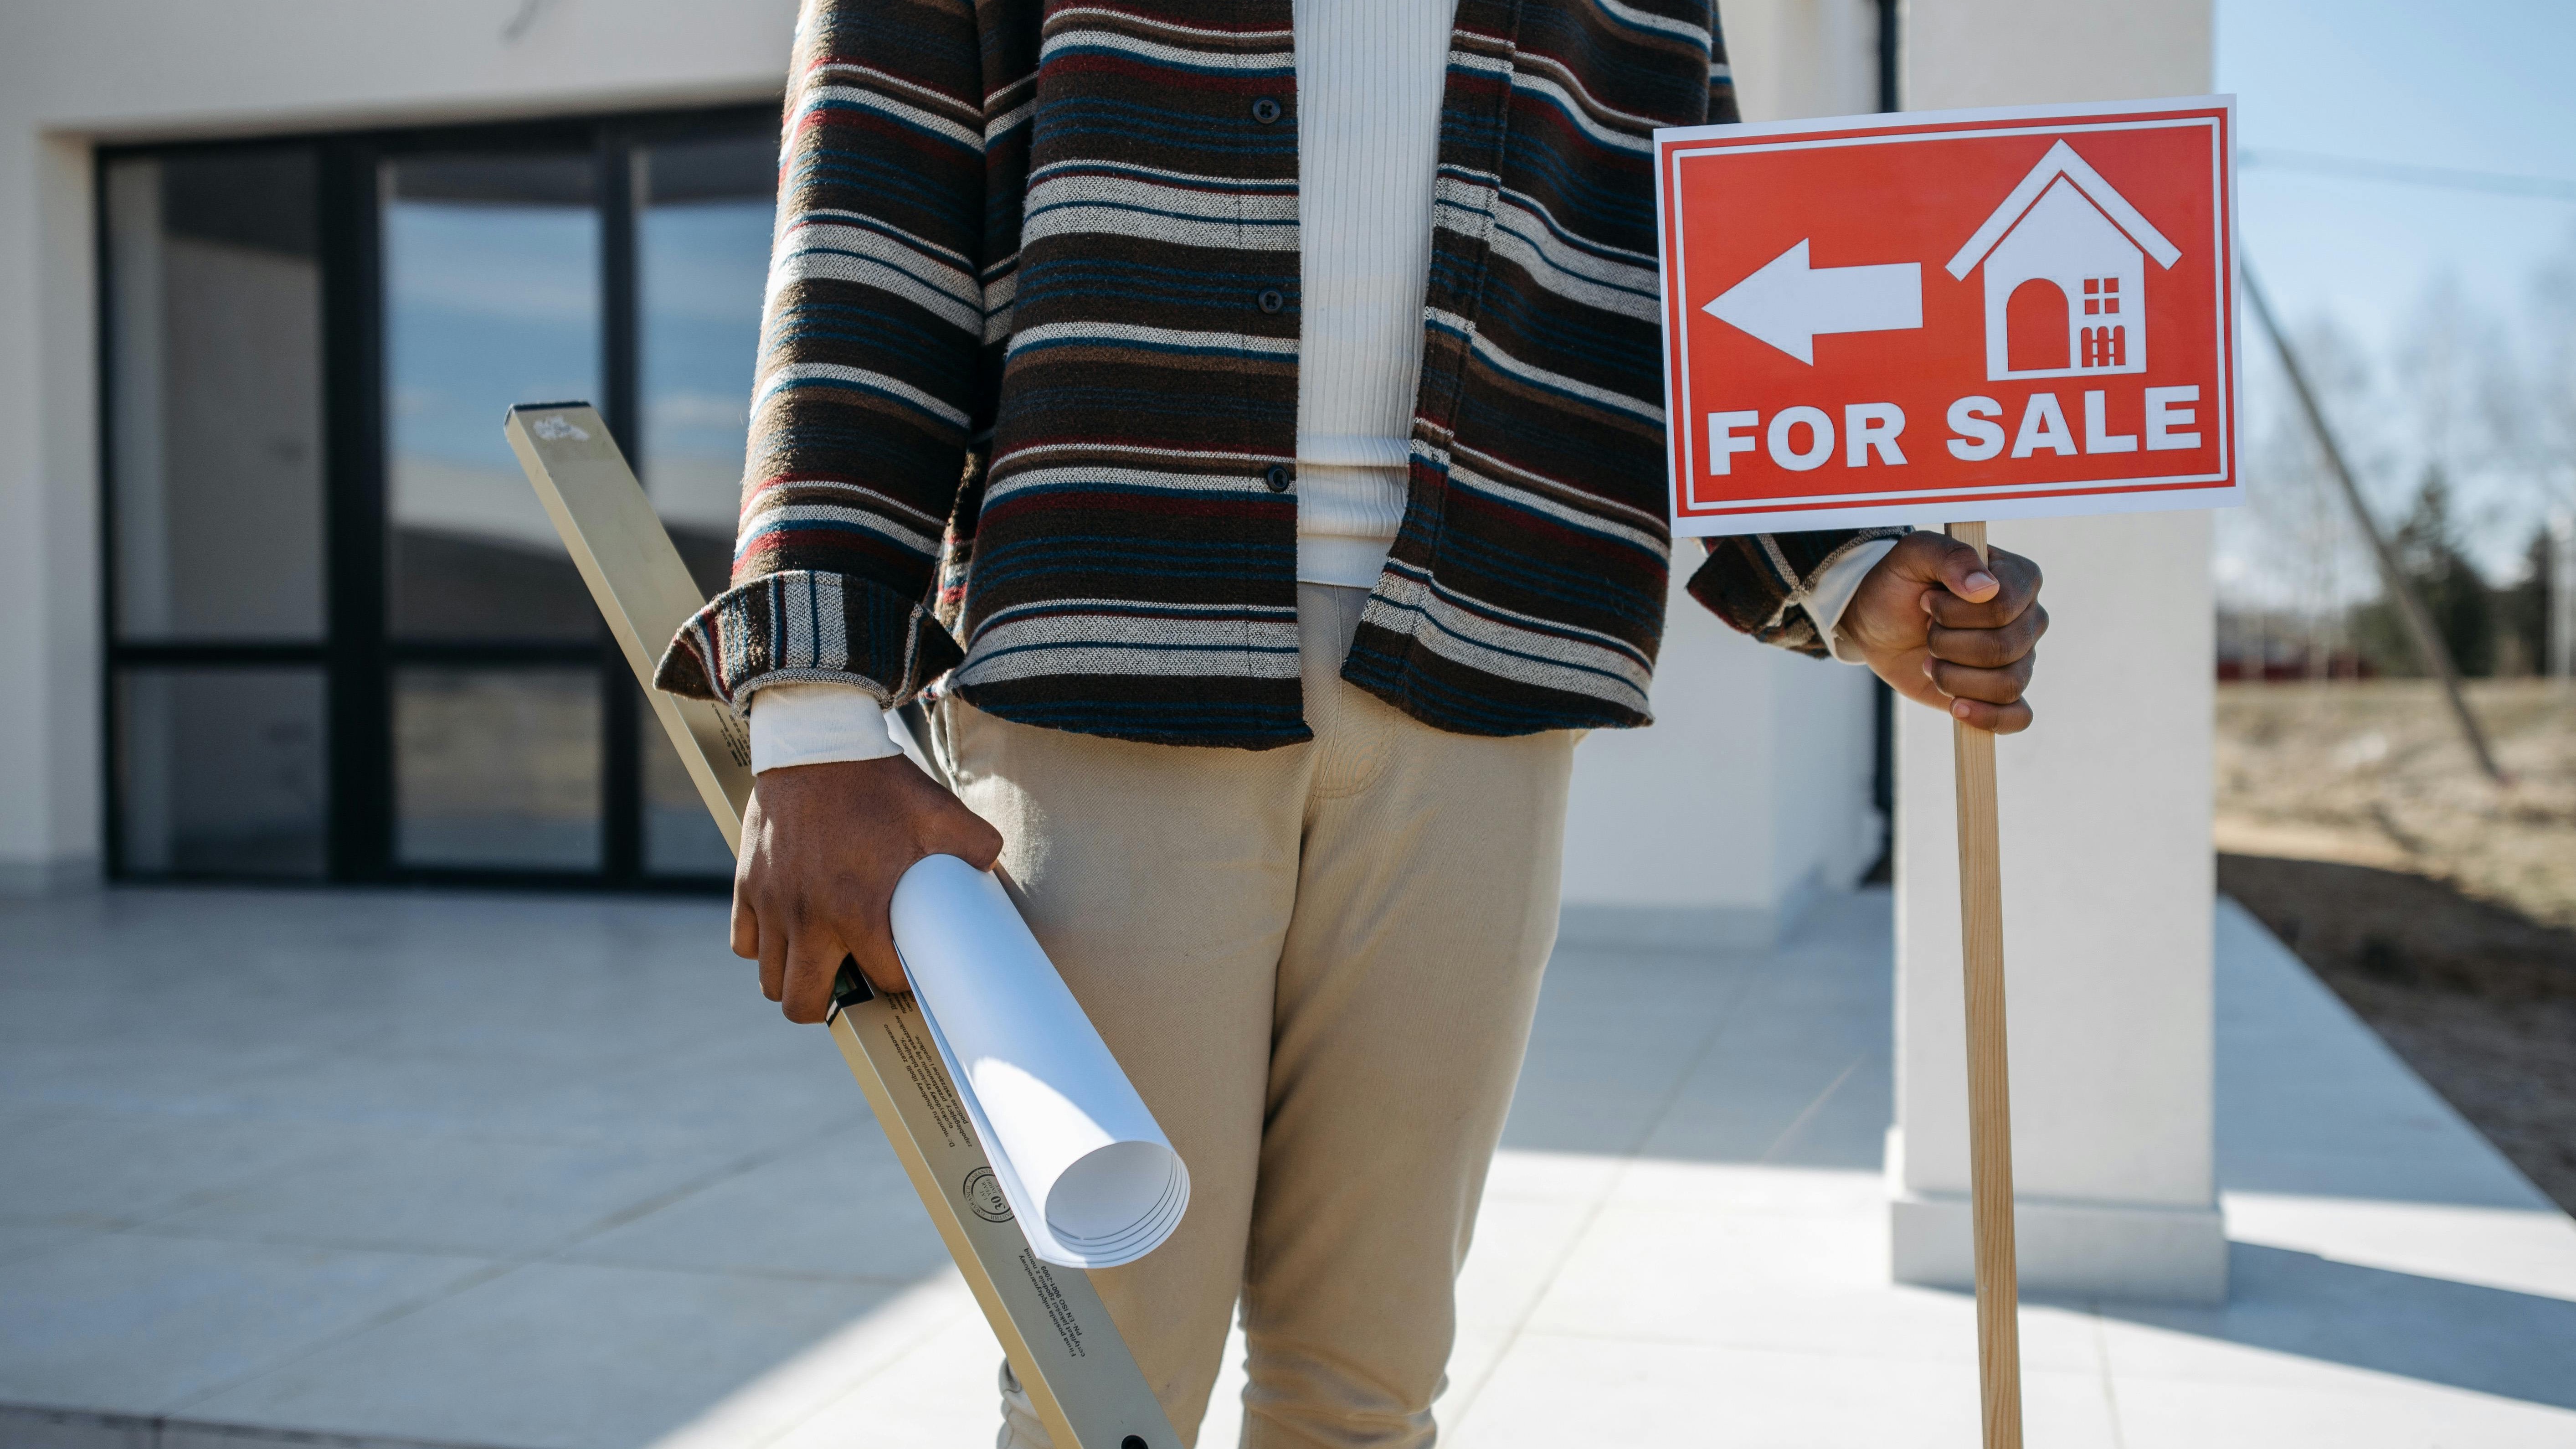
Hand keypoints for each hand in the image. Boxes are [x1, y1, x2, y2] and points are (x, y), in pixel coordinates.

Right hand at [732, 753, 1003, 1021]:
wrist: (816, 742)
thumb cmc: (878, 781)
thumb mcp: (938, 810)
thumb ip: (974, 846)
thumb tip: (992, 870)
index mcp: (858, 910)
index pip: (882, 980)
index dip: (901, 980)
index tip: (908, 964)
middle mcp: (808, 918)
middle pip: (802, 1004)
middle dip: (830, 1003)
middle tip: (853, 978)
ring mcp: (772, 905)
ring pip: (770, 980)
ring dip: (796, 978)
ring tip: (823, 958)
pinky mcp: (746, 886)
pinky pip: (744, 943)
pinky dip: (763, 945)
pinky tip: (790, 930)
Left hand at [1838, 532, 2046, 733]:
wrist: (1878, 625)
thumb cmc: (1900, 583)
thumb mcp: (1913, 554)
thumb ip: (1949, 556)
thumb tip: (1985, 587)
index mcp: (2019, 578)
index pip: (2004, 605)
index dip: (1956, 611)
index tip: (1927, 600)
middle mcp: (2028, 619)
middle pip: (2004, 647)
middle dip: (1948, 644)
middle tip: (1927, 630)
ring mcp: (2019, 658)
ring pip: (2007, 683)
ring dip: (1954, 676)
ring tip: (1930, 660)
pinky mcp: (2000, 692)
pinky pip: (2018, 716)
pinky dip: (1987, 717)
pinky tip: (1955, 706)